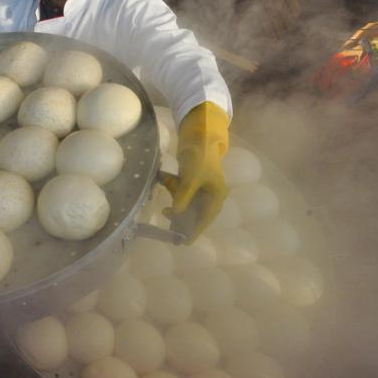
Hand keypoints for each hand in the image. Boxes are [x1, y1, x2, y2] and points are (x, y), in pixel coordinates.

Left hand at [162, 102, 229, 241]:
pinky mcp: (190, 181)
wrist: (198, 134)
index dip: (194, 231)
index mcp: (215, 196)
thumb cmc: (199, 157)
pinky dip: (172, 190)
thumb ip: (183, 196)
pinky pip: (180, 192)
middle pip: (195, 214)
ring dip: (175, 206)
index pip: (205, 219)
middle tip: (169, 231)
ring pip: (186, 204)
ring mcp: (200, 188)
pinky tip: (163, 183)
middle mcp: (209, 195)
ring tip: (162, 211)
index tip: (184, 242)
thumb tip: (174, 213)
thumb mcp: (191, 178)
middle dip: (181, 220)